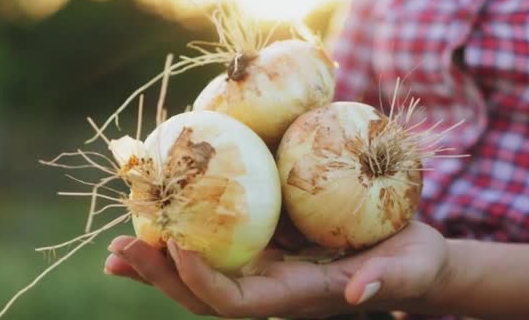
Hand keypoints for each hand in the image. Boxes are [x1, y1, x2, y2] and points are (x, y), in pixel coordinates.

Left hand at [104, 221, 450, 317]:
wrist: (407, 257)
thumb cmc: (411, 262)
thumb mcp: (408, 267)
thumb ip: (386, 281)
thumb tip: (362, 294)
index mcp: (297, 296)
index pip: (238, 303)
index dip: (201, 281)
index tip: (173, 244)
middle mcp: (271, 289)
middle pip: (204, 296)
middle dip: (161, 277)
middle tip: (119, 250)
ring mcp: (263, 271)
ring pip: (200, 277)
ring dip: (157, 264)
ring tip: (117, 247)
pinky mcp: (263, 250)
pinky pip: (214, 249)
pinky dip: (180, 242)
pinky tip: (154, 225)